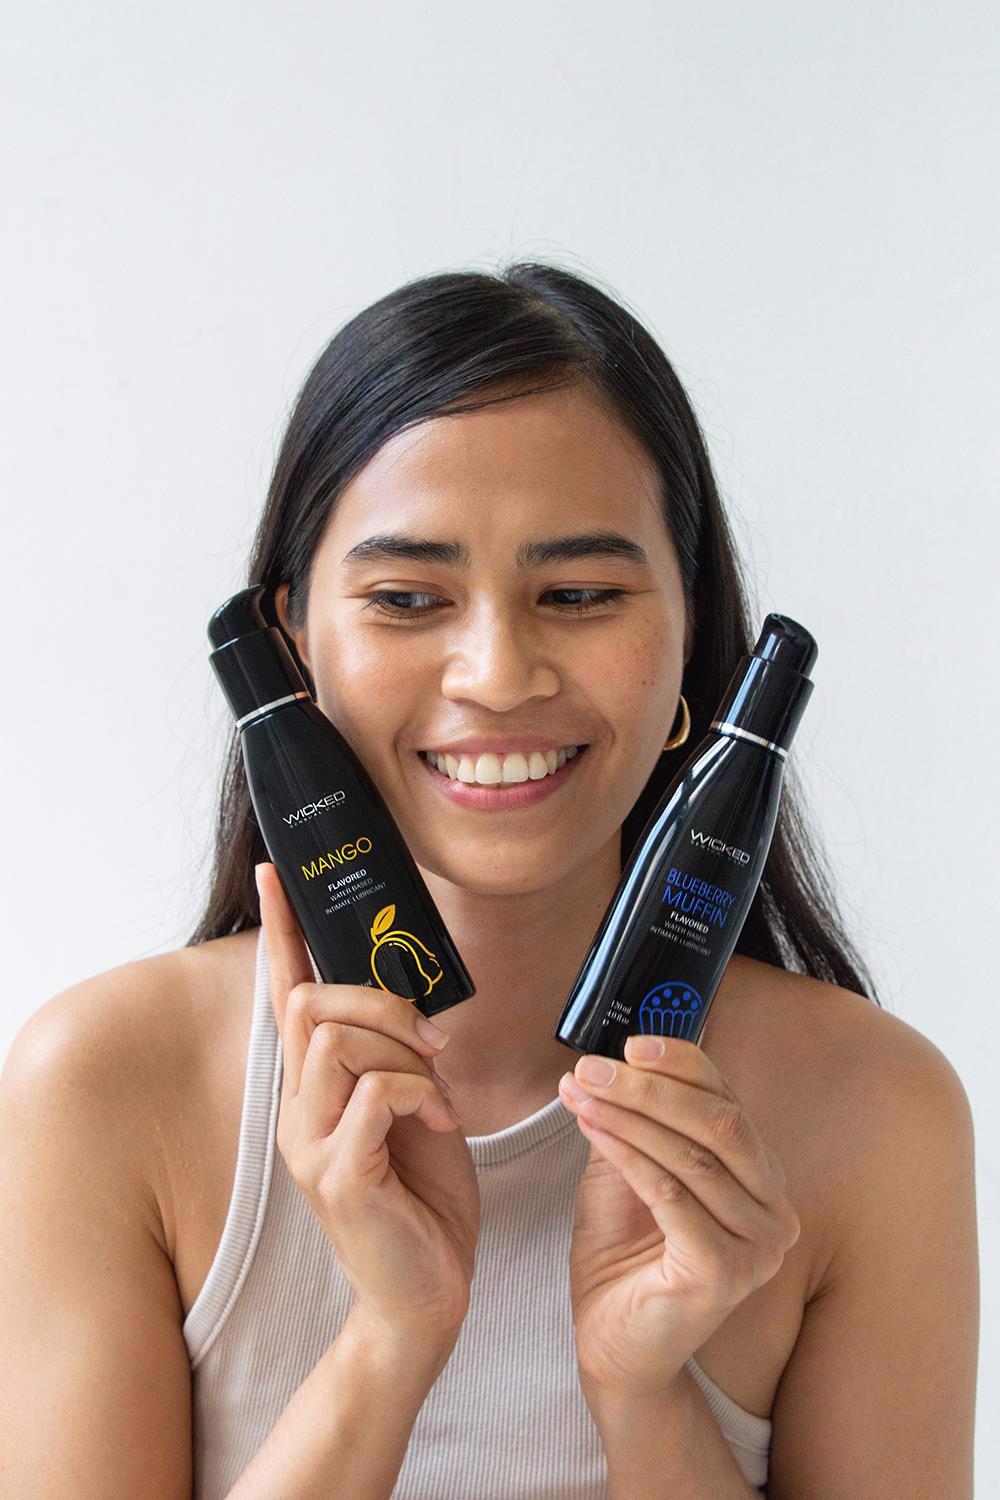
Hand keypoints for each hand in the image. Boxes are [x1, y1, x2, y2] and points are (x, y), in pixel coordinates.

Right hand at [257, 861, 479, 1340]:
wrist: (425, 1295)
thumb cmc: (421, 1198)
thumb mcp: (412, 1109)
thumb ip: (395, 1058)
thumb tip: (412, 1011)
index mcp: (314, 1089)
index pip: (286, 995)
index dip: (283, 932)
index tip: (276, 875)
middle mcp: (298, 1110)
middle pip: (310, 1004)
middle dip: (378, 1001)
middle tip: (431, 1040)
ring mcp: (310, 1144)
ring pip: (334, 1041)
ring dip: (399, 1048)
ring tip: (436, 1088)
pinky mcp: (337, 1176)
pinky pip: (371, 1094)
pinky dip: (416, 1093)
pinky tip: (438, 1121)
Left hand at [558, 1033, 799, 1399]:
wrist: (615, 1344)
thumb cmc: (625, 1255)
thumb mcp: (631, 1170)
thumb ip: (637, 1121)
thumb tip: (615, 1060)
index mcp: (759, 1174)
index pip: (728, 1099)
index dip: (681, 1063)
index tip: (630, 1044)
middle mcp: (773, 1207)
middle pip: (718, 1121)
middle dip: (649, 1087)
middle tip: (592, 1069)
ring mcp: (758, 1245)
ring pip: (693, 1156)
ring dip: (628, 1116)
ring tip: (581, 1095)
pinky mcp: (726, 1273)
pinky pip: (672, 1196)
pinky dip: (629, 1156)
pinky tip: (594, 1132)